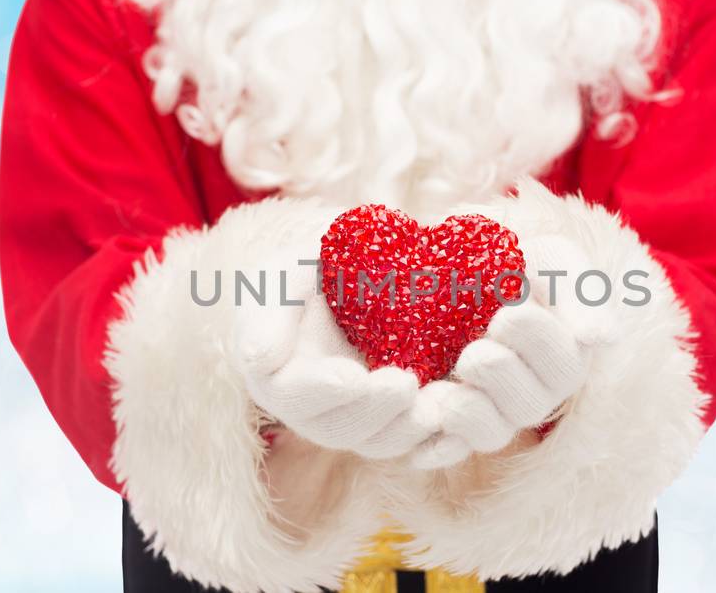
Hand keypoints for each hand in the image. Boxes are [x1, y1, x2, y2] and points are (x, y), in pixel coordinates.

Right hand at [233, 265, 436, 458]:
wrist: (347, 280)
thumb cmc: (306, 272)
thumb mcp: (283, 276)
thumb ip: (270, 312)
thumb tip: (258, 358)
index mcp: (278, 376)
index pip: (294, 395)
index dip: (322, 391)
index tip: (351, 378)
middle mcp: (312, 409)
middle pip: (338, 428)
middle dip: (373, 411)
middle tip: (405, 384)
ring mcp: (353, 418)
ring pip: (376, 442)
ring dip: (406, 430)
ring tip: (437, 406)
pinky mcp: (392, 420)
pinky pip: (410, 442)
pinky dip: (434, 440)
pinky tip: (457, 426)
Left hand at [409, 235, 608, 468]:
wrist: (455, 270)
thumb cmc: (516, 264)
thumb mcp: (555, 261)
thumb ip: (583, 294)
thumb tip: (602, 339)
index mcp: (564, 359)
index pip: (564, 366)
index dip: (538, 343)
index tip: (511, 311)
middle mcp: (532, 394)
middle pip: (527, 406)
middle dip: (500, 374)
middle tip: (475, 348)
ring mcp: (492, 413)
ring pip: (491, 434)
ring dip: (470, 413)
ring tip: (447, 388)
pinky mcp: (450, 425)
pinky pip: (447, 449)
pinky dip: (436, 447)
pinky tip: (422, 437)